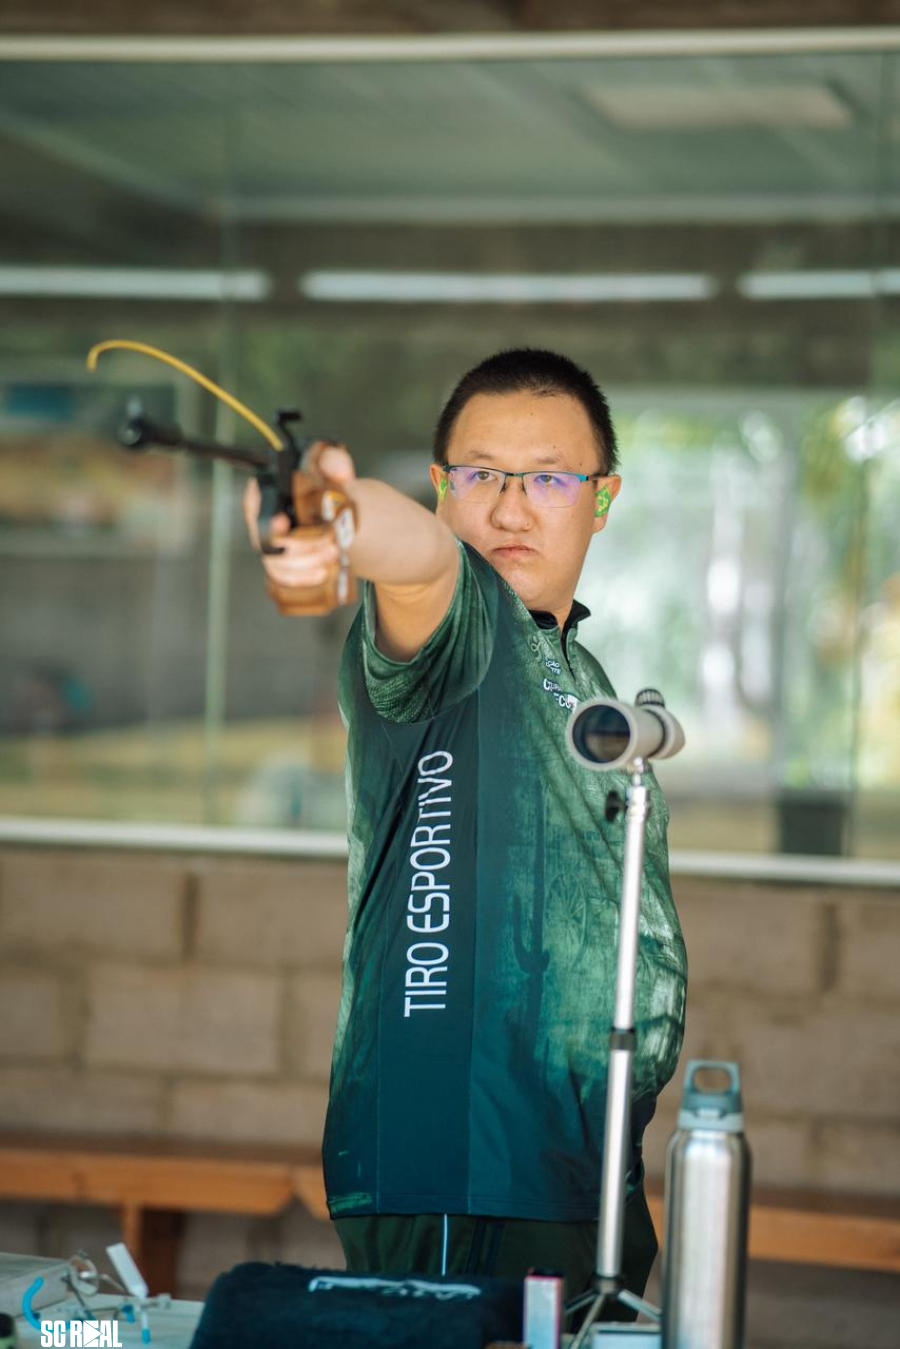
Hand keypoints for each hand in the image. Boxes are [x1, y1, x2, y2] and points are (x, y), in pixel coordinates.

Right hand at [242, 440, 356, 591]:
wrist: (333, 510)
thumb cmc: (325, 485)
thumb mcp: (331, 467)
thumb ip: (334, 461)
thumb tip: (339, 470)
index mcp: (262, 493)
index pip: (254, 506)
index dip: (265, 518)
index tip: (284, 523)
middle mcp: (258, 521)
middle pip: (268, 541)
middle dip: (301, 545)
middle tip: (331, 541)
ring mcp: (266, 546)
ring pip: (276, 564)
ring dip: (306, 563)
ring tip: (334, 554)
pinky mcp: (277, 565)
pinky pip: (282, 579)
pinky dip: (303, 579)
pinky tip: (322, 573)